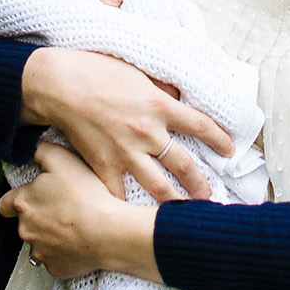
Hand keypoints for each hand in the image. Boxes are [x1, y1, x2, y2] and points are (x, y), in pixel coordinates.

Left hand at [0, 143, 160, 281]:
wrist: (108, 233)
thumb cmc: (85, 195)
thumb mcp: (61, 159)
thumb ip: (39, 150)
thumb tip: (28, 148)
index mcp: (23, 204)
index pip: (4, 204)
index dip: (15, 199)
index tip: (30, 196)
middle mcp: (25, 231)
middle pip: (24, 222)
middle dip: (38, 215)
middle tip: (62, 206)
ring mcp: (40, 252)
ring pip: (40, 241)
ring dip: (51, 234)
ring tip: (74, 223)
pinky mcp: (55, 269)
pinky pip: (55, 258)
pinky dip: (64, 251)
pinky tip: (79, 239)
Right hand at [20, 47, 232, 201]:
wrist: (60, 84)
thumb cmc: (97, 70)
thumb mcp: (137, 71)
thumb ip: (160, 88)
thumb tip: (179, 96)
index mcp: (159, 104)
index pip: (201, 125)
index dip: (220, 139)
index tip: (229, 150)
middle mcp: (148, 131)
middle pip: (184, 165)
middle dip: (201, 184)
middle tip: (210, 197)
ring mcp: (126, 152)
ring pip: (159, 186)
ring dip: (175, 201)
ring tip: (185, 213)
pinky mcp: (104, 166)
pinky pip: (121, 194)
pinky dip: (129, 208)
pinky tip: (136, 219)